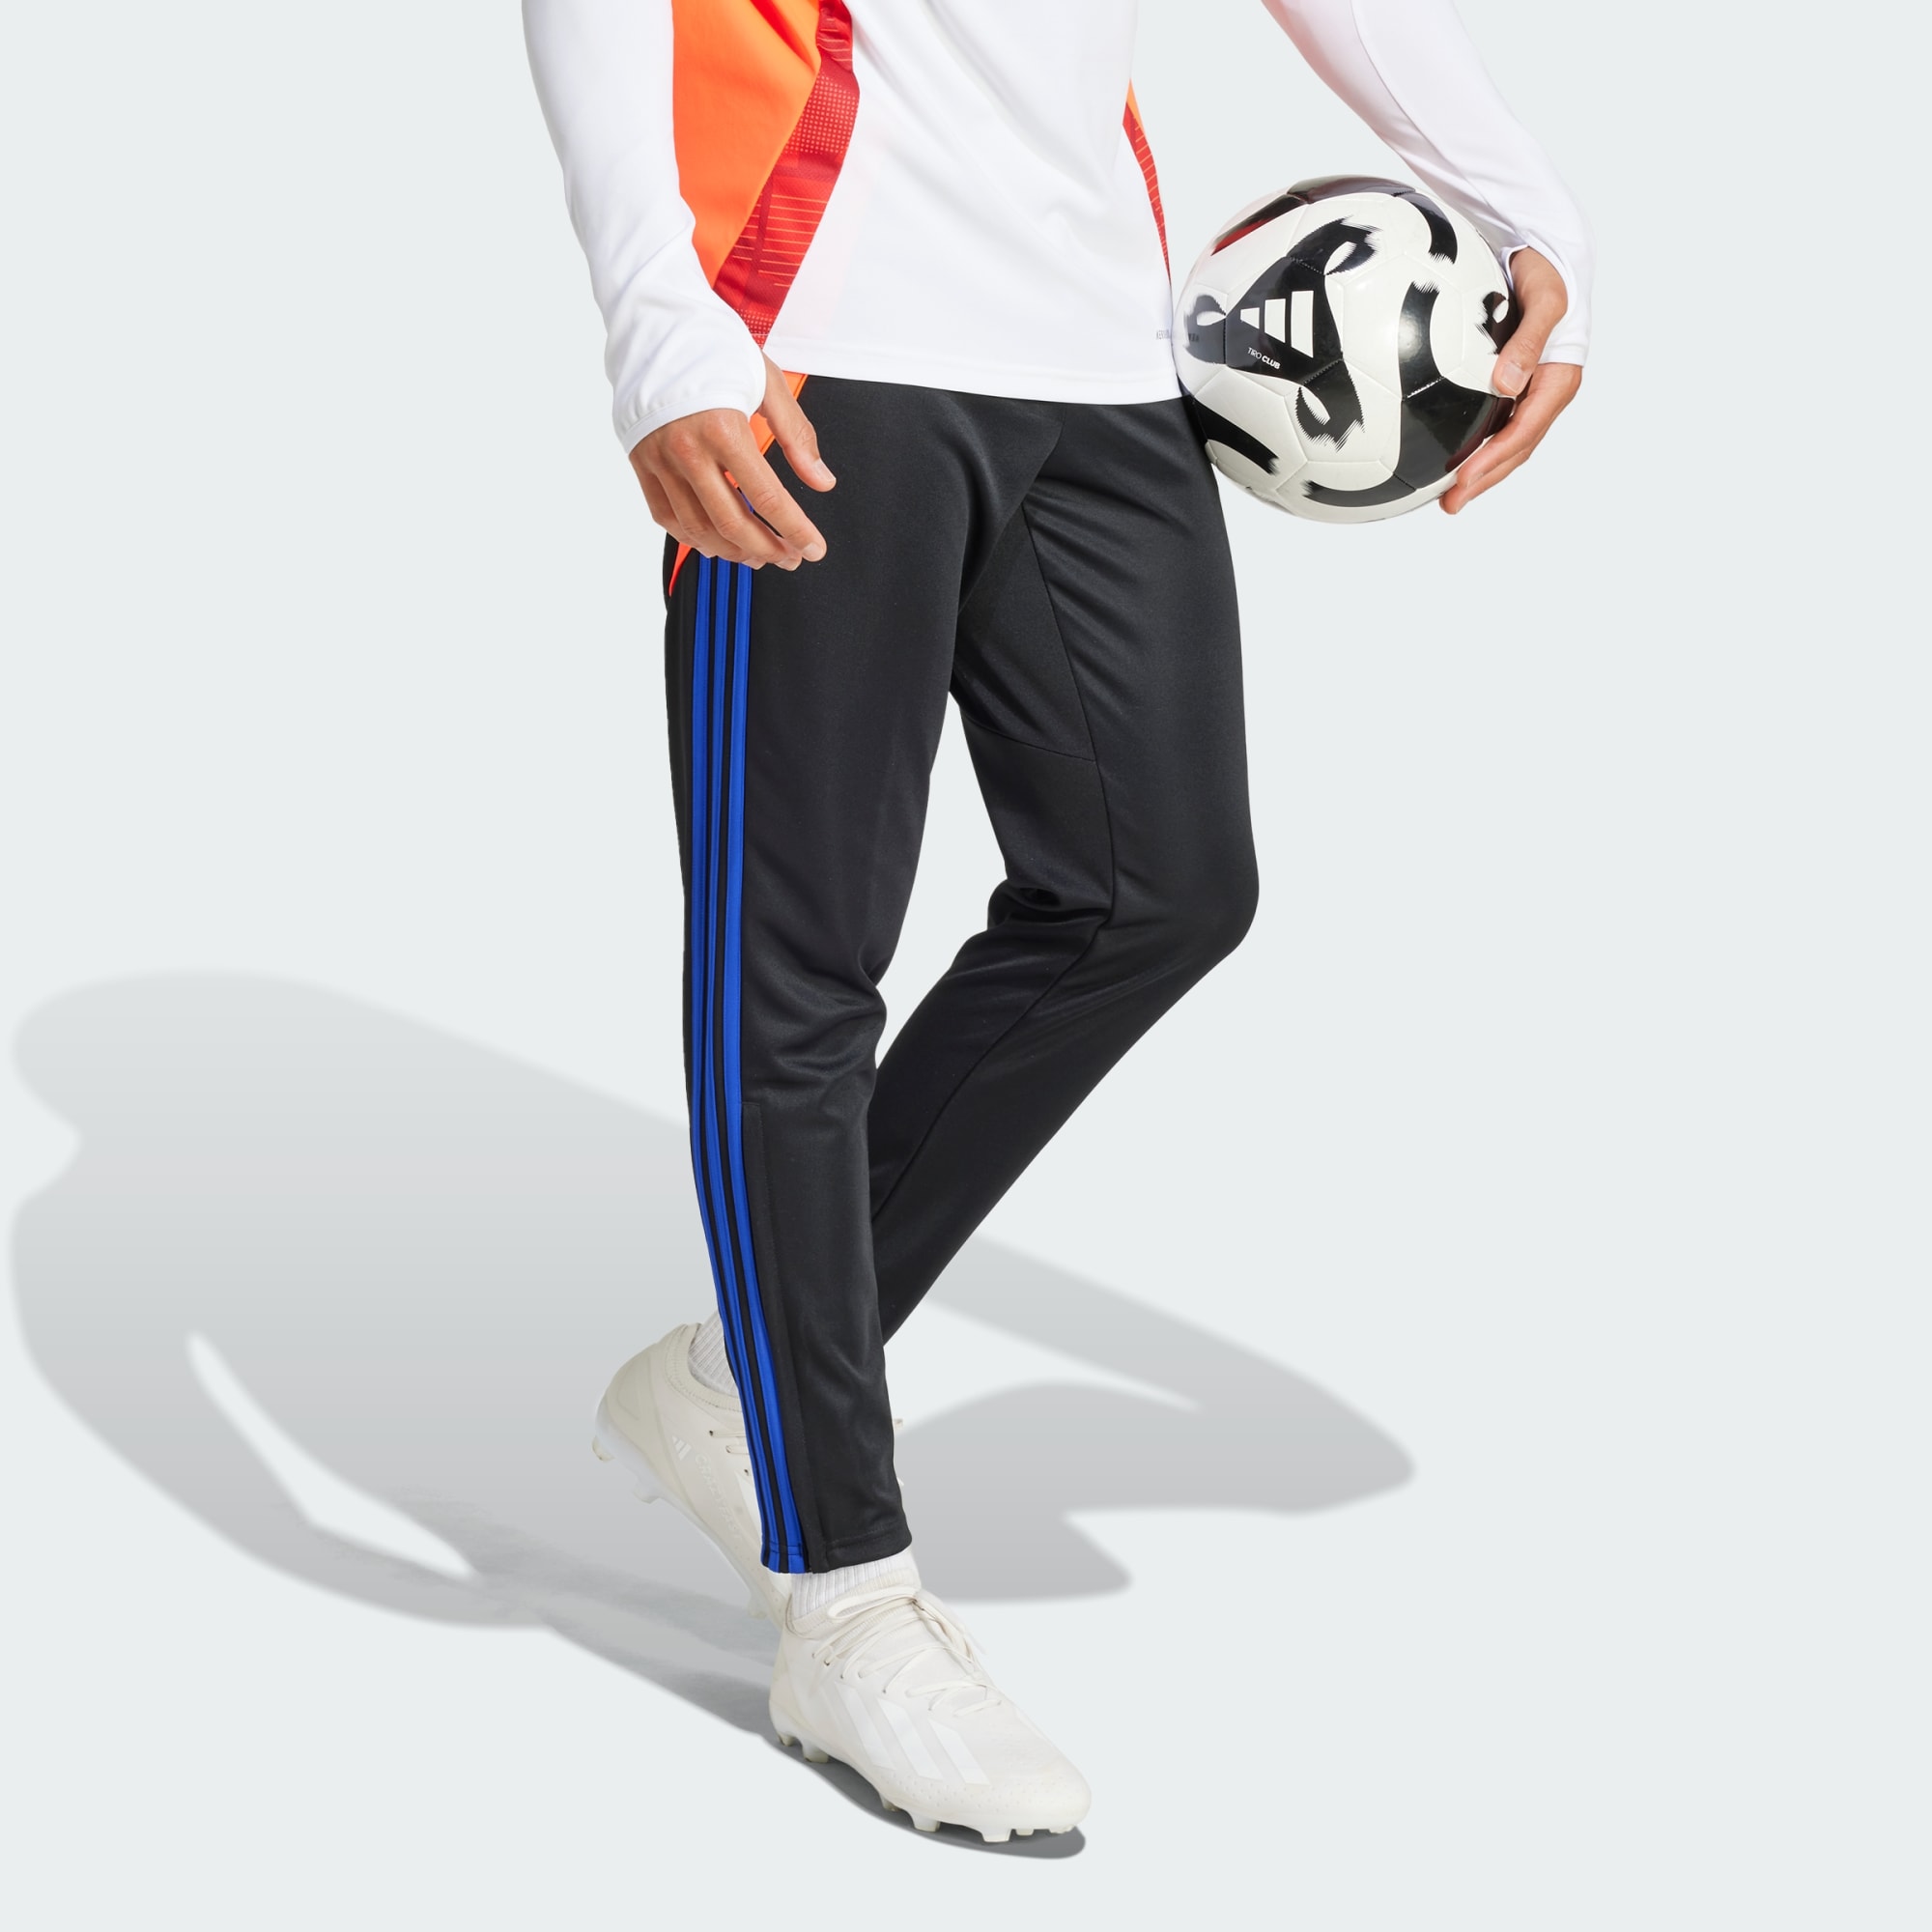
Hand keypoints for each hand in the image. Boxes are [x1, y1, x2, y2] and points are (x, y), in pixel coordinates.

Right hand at [629, 357, 836, 567]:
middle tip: (790, 556)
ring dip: (733, 551)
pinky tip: (718, 542)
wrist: (655, 324)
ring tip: (759, 554)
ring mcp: (659, 459)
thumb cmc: (712, 345)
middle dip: (767, 549)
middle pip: (732, 523)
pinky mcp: (642, 463)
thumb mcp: (767, 382)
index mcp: (722, 427)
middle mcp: (686, 449)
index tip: (814, 549)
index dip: (795, 531)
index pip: (766, 497)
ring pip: (698, 529)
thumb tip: (822, 481)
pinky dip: (695, 538)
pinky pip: (667, 517)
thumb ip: (796, 437)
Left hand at [1441, 247, 1581, 513]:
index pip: (1523, 433)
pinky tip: (1444, 454)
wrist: (1543, 254)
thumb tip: (1506, 383)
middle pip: (1514, 449)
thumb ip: (1529, 340)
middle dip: (1484, 479)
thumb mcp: (1545, 301)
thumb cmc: (1545, 273)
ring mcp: (1528, 393)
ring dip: (1478, 471)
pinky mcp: (1511, 386)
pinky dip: (1472, 443)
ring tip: (1446, 495)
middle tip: (1450, 504)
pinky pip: (1492, 422)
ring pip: (1504, 441)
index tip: (1463, 481)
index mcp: (1557, 381)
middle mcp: (1543, 394)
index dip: (1494, 461)